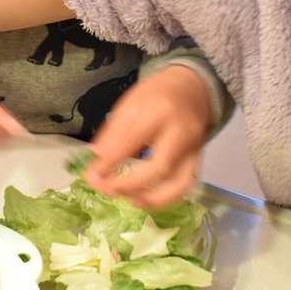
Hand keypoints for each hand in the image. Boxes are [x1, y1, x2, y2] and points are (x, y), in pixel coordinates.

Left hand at [84, 63, 212, 206]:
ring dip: (152, 200)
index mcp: (159, 111)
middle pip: (160, 167)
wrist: (193, 88)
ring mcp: (193, 149)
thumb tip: (97, 161)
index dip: (111, 162)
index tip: (93, 174)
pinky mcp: (198, 160)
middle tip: (108, 189)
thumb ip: (113, 132)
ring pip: (180, 184)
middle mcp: (181, 132)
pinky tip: (145, 199)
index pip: (133, 141)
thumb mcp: (130, 103)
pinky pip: (186, 186)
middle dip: (131, 185)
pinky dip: (166, 199)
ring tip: (129, 201)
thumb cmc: (157, 95)